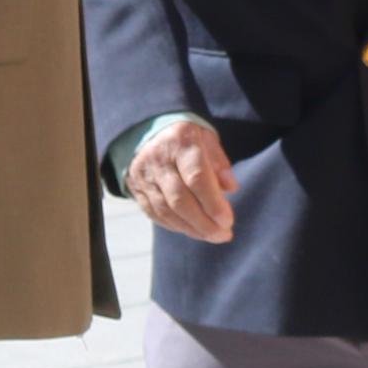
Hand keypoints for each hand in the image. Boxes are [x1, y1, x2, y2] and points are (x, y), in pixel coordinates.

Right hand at [129, 118, 237, 242]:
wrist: (148, 131)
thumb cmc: (187, 139)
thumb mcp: (207, 139)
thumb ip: (219, 162)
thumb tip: (231, 188)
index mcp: (181, 142)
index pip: (196, 178)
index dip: (213, 204)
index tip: (228, 220)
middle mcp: (158, 159)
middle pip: (179, 200)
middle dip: (204, 223)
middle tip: (223, 235)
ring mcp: (144, 175)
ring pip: (166, 211)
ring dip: (191, 229)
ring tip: (212, 236)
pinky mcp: (136, 189)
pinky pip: (155, 214)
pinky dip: (176, 226)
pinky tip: (193, 230)